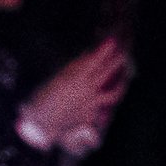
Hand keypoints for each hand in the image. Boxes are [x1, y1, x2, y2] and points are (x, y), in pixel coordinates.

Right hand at [20, 36, 128, 150]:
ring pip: (113, 93)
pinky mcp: (91, 116)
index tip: (112, 41)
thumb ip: (74, 67)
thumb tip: (87, 57)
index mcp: (77, 77)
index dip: (105, 50)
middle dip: (116, 61)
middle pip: (107, 72)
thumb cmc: (43, 97)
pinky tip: (100, 105)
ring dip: (120, 85)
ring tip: (123, 80)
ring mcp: (92, 104)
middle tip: (122, 54)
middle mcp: (88, 89)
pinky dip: (100, 105)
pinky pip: (101, 109)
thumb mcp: (57, 78)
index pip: (96, 60)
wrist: (41, 123)